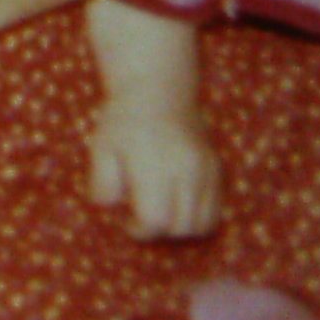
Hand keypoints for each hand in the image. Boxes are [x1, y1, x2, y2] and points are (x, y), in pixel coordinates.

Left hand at [88, 96, 221, 240]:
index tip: (127, 220)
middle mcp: (186, 170)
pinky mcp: (216, 168)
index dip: (139, 229)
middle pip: (181, 227)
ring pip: (203, 224)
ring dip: (181, 227)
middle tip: (144, 214)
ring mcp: (206, 170)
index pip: (156, 220)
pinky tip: (178, 203)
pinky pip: (215, 209)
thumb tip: (109, 208)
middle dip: (160, 230)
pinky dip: (199, 216)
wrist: (158, 88)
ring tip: (162, 210)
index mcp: (155, 165)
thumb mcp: (102, 147)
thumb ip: (102, 182)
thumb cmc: (123, 120)